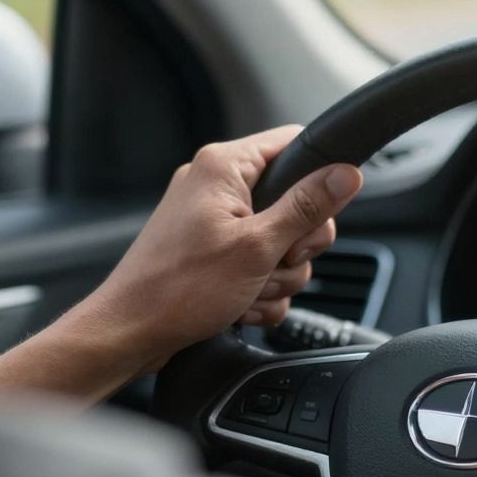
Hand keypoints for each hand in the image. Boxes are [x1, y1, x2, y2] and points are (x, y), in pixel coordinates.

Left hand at [75, 126, 362, 373]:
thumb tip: (346, 174)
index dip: (319, 176)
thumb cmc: (177, 288)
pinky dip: (258, 290)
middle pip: (296, 200)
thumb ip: (307, 207)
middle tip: (275, 262)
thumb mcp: (257, 247)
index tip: (320, 212)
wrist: (130, 334)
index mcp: (224, 166)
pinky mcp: (214, 251)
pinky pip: (261, 264)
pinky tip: (240, 304)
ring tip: (248, 290)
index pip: (295, 143)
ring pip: (282, 241)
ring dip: (276, 276)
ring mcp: (215, 221)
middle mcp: (218, 186)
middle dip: (295, 245)